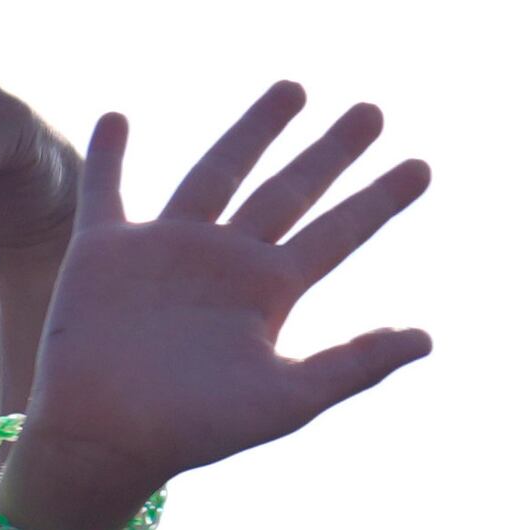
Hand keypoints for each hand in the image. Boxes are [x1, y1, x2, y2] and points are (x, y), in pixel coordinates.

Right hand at [11, 85, 431, 511]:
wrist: (102, 441)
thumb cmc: (192, 431)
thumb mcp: (286, 400)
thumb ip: (354, 365)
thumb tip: (426, 339)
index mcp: (267, 293)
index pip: (337, 233)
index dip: (380, 201)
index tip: (423, 168)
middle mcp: (224, 262)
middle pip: (290, 191)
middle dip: (331, 152)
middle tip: (373, 112)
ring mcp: (165, 251)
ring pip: (218, 172)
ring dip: (253, 130)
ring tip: (295, 89)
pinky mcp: (104, 252)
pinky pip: (106, 191)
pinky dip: (109, 156)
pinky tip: (117, 117)